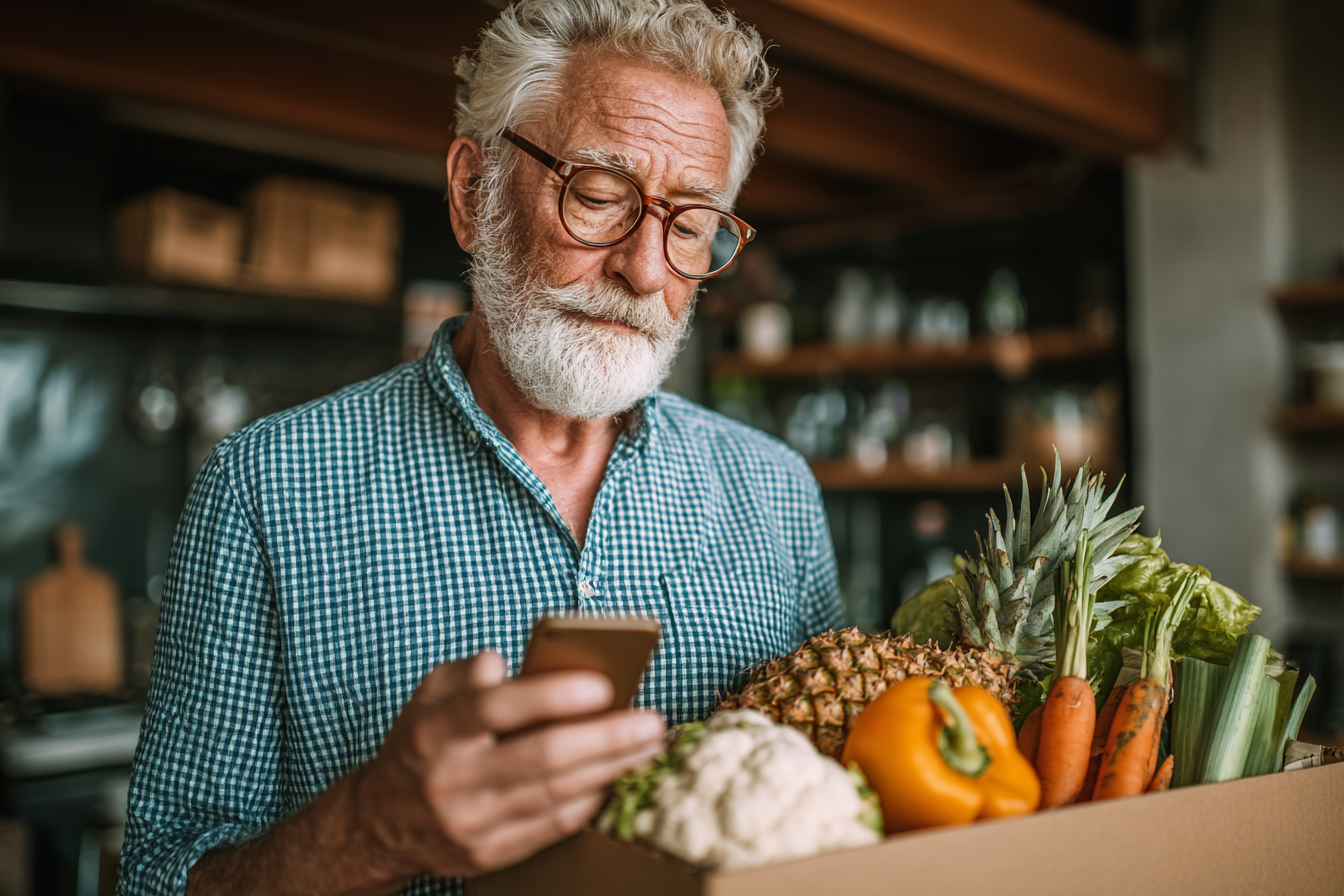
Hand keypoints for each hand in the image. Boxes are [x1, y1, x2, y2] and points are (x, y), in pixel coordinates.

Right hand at [352, 651, 664, 883]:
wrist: (381, 822)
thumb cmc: (424, 743)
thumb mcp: (431, 694)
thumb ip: (472, 672)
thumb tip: (513, 661)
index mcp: (436, 729)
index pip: (496, 708)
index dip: (552, 696)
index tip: (602, 686)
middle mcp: (452, 777)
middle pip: (541, 757)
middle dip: (606, 738)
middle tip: (651, 722)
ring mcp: (470, 821)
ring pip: (555, 794)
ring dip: (611, 769)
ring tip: (647, 746)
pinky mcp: (488, 853)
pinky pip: (552, 827)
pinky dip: (589, 802)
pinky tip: (615, 779)